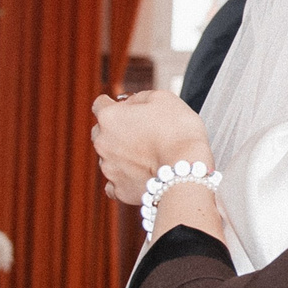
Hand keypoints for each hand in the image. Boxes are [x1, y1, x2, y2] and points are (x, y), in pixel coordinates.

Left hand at [90, 90, 210, 203]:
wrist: (187, 169)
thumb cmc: (178, 131)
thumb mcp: (163, 98)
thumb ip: (140, 97)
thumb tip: (130, 103)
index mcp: (110, 117)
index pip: (100, 104)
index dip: (114, 104)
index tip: (125, 108)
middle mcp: (103, 142)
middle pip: (101, 132)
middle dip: (116, 130)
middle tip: (141, 133)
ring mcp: (109, 168)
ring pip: (108, 158)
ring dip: (122, 155)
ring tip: (147, 156)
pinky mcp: (119, 190)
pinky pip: (114, 183)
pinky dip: (124, 179)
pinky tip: (139, 175)